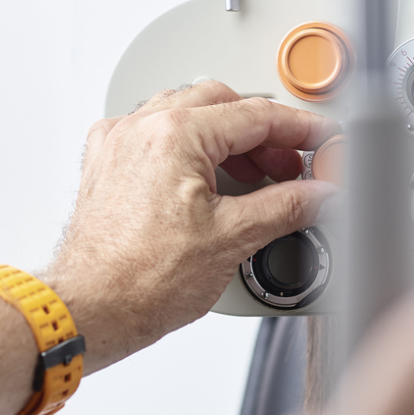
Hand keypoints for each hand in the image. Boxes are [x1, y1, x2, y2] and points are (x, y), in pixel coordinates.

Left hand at [46, 81, 336, 365]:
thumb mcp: (233, 239)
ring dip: (225, 138)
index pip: (256, 114)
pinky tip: (204, 178)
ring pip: (186, 114)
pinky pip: (154, 135)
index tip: (322, 139)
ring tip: (252, 176)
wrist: (92, 310)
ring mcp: (118, 144)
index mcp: (174, 134)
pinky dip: (187, 147)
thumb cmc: (141, 281)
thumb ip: (287, 207)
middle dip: (262, 133)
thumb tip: (320, 193)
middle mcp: (140, 128)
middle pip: (221, 104)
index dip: (300, 128)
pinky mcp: (106, 165)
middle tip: (290, 165)